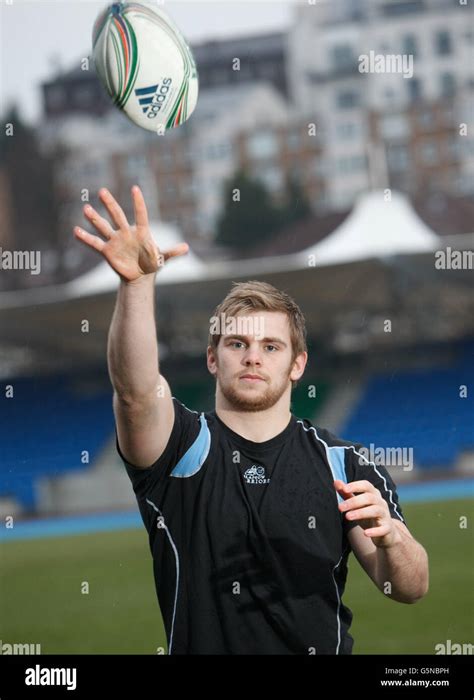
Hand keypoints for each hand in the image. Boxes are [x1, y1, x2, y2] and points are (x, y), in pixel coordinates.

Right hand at [73, 185, 188, 281]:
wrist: (139, 274)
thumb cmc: (151, 262)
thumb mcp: (162, 258)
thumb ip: (172, 252)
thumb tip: (187, 248)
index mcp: (141, 232)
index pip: (141, 214)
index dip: (138, 203)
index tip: (135, 188)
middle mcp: (126, 233)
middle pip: (117, 216)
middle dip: (110, 204)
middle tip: (102, 191)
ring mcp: (116, 240)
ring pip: (104, 227)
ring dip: (95, 219)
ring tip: (85, 209)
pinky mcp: (107, 251)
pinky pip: (95, 243)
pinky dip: (86, 238)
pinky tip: (76, 231)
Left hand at [334, 479, 401, 547]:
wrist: (386, 533)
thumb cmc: (368, 516)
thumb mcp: (357, 505)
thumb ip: (347, 494)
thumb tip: (336, 482)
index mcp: (373, 494)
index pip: (366, 485)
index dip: (356, 486)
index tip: (344, 489)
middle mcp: (381, 502)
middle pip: (369, 498)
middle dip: (354, 501)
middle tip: (340, 507)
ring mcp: (385, 515)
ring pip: (375, 510)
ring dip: (361, 513)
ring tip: (347, 517)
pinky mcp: (388, 529)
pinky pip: (383, 529)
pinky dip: (374, 531)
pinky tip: (365, 533)